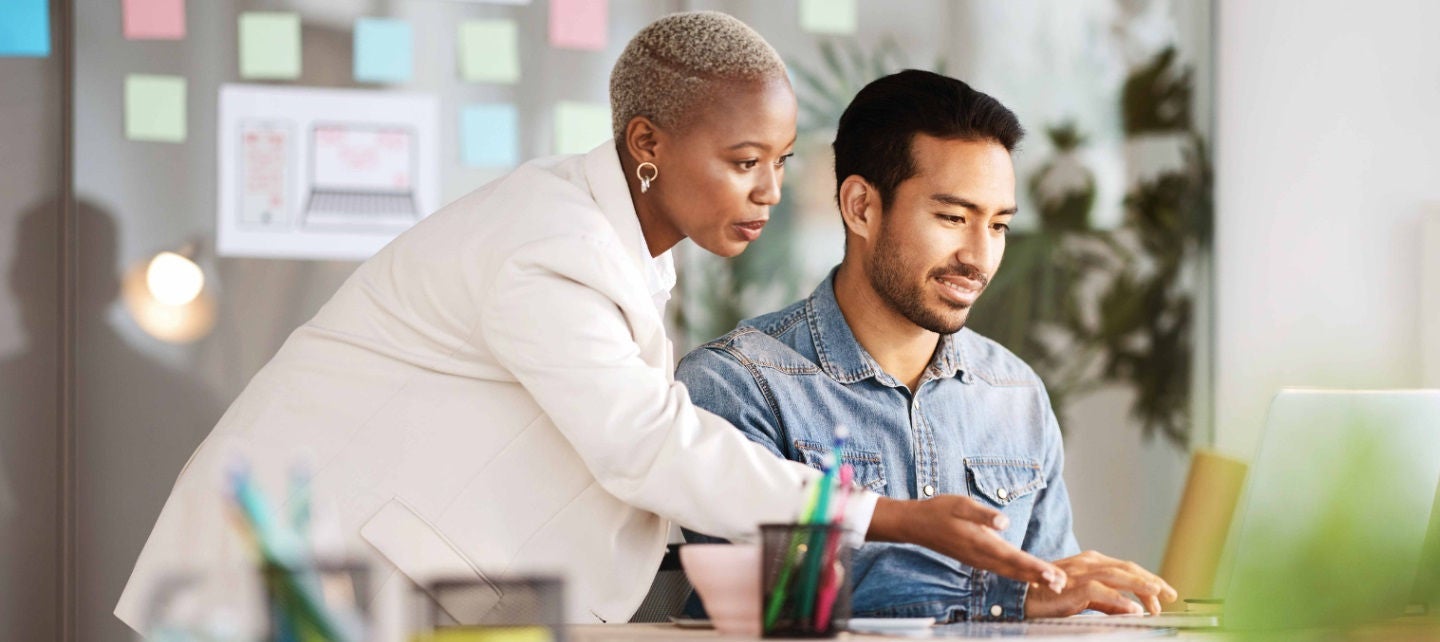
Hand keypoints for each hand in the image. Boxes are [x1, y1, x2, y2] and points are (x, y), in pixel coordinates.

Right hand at [868, 496, 1066, 593]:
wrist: (915, 524)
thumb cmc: (939, 510)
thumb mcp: (960, 504)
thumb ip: (983, 513)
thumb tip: (1004, 522)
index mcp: (979, 542)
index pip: (1012, 557)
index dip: (1033, 566)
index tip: (1051, 574)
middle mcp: (980, 556)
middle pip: (1015, 570)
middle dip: (1039, 577)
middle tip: (1061, 584)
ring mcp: (978, 560)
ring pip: (1009, 572)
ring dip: (1031, 578)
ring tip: (1052, 583)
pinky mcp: (976, 559)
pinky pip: (1002, 570)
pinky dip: (1018, 574)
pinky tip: (1029, 576)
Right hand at [1022, 550, 1177, 616]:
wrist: (1020, 597)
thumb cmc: (1049, 596)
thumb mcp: (1084, 597)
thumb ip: (1107, 602)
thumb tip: (1133, 608)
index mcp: (1092, 563)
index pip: (1127, 568)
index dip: (1147, 579)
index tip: (1163, 593)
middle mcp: (1088, 563)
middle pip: (1127, 568)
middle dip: (1151, 581)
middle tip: (1170, 594)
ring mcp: (1081, 573)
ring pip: (1118, 575)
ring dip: (1141, 585)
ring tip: (1159, 595)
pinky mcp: (1073, 587)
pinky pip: (1101, 592)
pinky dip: (1119, 600)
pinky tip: (1134, 609)